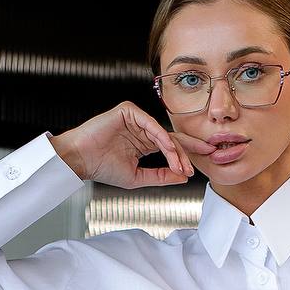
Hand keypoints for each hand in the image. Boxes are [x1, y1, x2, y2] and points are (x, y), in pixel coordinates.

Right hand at [48, 103, 215, 187]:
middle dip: (190, 148)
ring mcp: (135, 119)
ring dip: (175, 151)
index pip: (170, 147)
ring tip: (183, 165)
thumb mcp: (138, 177)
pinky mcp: (128, 111)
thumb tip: (183, 177)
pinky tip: (170, 151)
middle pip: (172, 138)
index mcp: (144, 143)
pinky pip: (151, 124)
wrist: (80, 161)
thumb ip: (160, 177)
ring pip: (163, 133)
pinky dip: (162, 138)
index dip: (185, 157)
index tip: (198, 169)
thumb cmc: (102, 168)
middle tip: (208, 153)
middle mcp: (142, 129)